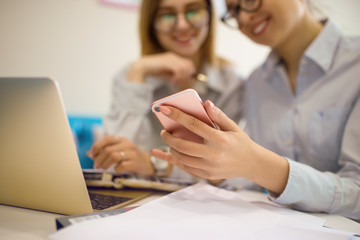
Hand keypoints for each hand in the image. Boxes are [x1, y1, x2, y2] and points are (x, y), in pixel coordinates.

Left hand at [87, 136, 153, 176]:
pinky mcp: (135, 163)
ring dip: (105, 164)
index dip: (97, 146)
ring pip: (114, 156)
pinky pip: (121, 166)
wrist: (147, 163)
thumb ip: (105, 151)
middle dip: (99, 159)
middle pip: (108, 150)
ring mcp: (132, 153)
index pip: (107, 139)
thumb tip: (89, 153)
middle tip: (96, 166)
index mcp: (122, 139)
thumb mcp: (119, 150)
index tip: (92, 154)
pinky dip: (116, 169)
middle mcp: (127, 144)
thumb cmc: (130, 157)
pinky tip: (116, 170)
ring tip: (103, 168)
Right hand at [127, 52, 195, 89]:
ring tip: (174, 82)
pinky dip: (177, 77)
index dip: (189, 73)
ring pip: (185, 68)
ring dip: (182, 77)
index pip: (188, 63)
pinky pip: (179, 70)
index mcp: (174, 57)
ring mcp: (170, 58)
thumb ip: (176, 74)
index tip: (183, 81)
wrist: (142, 67)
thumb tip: (186, 78)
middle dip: (187, 75)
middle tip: (179, 82)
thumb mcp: (167, 72)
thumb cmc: (154, 71)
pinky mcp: (167, 62)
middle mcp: (173, 56)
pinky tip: (172, 81)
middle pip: (189, 65)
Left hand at [151, 101, 288, 194]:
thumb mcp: (233, 126)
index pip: (193, 124)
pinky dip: (176, 161)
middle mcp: (213, 154)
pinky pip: (186, 168)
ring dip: (171, 149)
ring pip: (182, 158)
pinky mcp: (207, 175)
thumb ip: (218, 115)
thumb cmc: (240, 142)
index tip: (164, 108)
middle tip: (164, 131)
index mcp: (219, 139)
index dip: (177, 115)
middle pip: (182, 145)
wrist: (252, 164)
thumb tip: (205, 103)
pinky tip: (169, 154)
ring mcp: (209, 167)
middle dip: (168, 137)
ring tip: (170, 141)